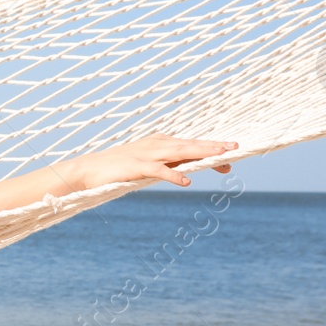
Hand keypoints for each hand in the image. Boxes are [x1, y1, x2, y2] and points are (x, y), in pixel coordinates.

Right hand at [75, 135, 237, 188]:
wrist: (90, 169)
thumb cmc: (119, 168)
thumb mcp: (147, 164)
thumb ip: (166, 165)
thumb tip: (188, 171)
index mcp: (160, 143)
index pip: (191, 145)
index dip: (211, 149)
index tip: (231, 154)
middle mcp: (157, 144)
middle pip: (190, 145)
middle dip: (213, 146)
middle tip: (235, 148)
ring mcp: (147, 154)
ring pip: (180, 153)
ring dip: (201, 154)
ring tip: (220, 157)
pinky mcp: (136, 166)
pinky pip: (159, 171)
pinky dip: (173, 176)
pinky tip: (186, 182)